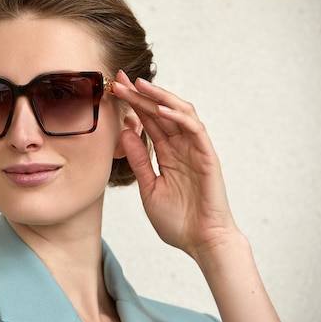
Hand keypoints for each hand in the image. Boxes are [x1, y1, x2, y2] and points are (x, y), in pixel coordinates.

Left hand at [112, 70, 238, 259]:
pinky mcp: (207, 156)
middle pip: (160, 112)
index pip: (148, 121)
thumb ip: (139, 160)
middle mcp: (181, 147)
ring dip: (159, 97)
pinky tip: (159, 109)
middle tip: (119, 79)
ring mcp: (195, 150)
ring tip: (138, 85)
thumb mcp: (149, 187)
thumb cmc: (178, 220)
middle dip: (140, 94)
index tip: (114, 89)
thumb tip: (125, 132)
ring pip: (179, 113)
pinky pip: (194, 129)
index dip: (132, 104)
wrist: (201, 242)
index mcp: (167, 153)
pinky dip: (178, 116)